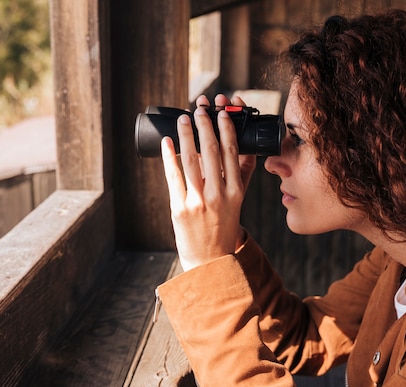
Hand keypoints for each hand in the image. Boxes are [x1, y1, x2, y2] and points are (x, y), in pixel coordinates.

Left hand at [161, 94, 255, 271]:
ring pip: (192, 160)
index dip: (226, 129)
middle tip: (200, 108)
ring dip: (187, 135)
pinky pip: (173, 177)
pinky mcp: (180, 208)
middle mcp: (219, 195)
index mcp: (236, 192)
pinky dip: (169, 157)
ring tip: (183, 118)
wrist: (210, 260)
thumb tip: (238, 146)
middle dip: (206, 125)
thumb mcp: (238, 201)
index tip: (222, 112)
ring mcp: (198, 202)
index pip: (232, 153)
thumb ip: (238, 176)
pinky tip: (167, 142)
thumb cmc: (224, 227)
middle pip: (212, 151)